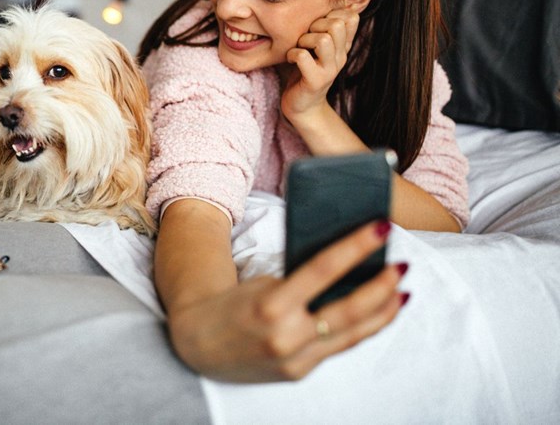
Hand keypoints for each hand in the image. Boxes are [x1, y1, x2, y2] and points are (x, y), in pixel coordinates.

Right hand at [166, 220, 406, 382]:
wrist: (197, 343)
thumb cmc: (231, 301)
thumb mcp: (260, 282)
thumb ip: (300, 280)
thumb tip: (348, 269)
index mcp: (271, 305)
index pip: (324, 269)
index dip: (357, 246)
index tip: (382, 227)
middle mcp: (287, 336)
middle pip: (350, 309)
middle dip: (382, 285)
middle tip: (402, 263)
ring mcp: (296, 359)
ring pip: (354, 333)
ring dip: (384, 310)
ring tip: (401, 289)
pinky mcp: (300, 372)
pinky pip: (340, 345)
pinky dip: (364, 328)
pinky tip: (379, 314)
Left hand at [280, 9, 359, 122]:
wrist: (302, 106)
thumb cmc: (303, 71)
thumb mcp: (314, 47)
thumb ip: (319, 28)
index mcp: (342, 45)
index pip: (351, 16)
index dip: (332, 13)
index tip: (317, 24)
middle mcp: (341, 56)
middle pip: (338, 24)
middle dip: (316, 24)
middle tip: (305, 36)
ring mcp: (330, 70)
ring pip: (324, 39)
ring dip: (305, 39)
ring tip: (299, 47)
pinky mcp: (315, 81)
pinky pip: (303, 57)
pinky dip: (293, 54)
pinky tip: (291, 59)